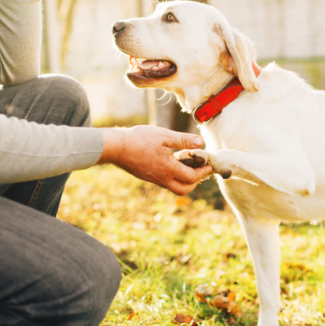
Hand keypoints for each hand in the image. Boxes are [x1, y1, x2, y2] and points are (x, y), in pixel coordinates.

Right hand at [97, 126, 213, 194]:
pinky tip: (173, 162)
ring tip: (188, 165)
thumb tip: (201, 143)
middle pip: (184, 189)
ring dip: (185, 179)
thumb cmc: (140, 139)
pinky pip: (165, 182)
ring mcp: (154, 179)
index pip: (192, 177)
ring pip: (174, 187)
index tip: (208, 164)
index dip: (203, 171)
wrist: (116, 147)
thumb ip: (184, 140)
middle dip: (195, 181)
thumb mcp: (165, 136)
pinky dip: (174, 176)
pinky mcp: (148, 177)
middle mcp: (162, 178)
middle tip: (200, 169)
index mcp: (168, 169)